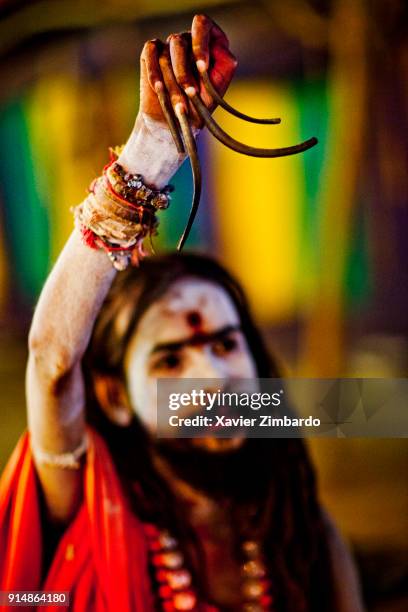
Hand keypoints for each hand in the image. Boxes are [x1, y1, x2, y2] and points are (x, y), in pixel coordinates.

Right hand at [138, 14, 236, 129]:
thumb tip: (220, 48)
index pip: (203, 25)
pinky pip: (151, 52)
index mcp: (209, 44)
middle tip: (189, 93)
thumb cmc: (198, 107)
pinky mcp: (152, 53)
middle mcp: (190, 40)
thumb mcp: (217, 89)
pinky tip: (158, 88)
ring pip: (166, 52)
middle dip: (184, 72)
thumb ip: (225, 66)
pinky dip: (154, 72)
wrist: (174, 123)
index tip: (202, 67)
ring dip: (172, 81)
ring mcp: (170, 46)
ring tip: (177, 102)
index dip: (200, 44)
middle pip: (182, 41)